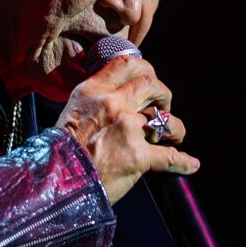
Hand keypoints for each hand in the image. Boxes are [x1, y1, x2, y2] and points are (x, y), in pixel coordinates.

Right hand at [56, 55, 199, 204]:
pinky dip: (182, 162)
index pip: (126, 64)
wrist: (55, 182)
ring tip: (175, 136)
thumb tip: (110, 102)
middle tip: (163, 107)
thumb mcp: (71, 114)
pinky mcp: (138, 156)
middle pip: (152, 84)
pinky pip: (169, 157)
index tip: (149, 78)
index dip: (144, 68)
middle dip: (164, 95)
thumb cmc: (59, 153)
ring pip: (165, 120)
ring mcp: (127, 128)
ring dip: (175, 128)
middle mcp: (113, 103)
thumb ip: (92, 104)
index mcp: (93, 91)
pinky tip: (190, 164)